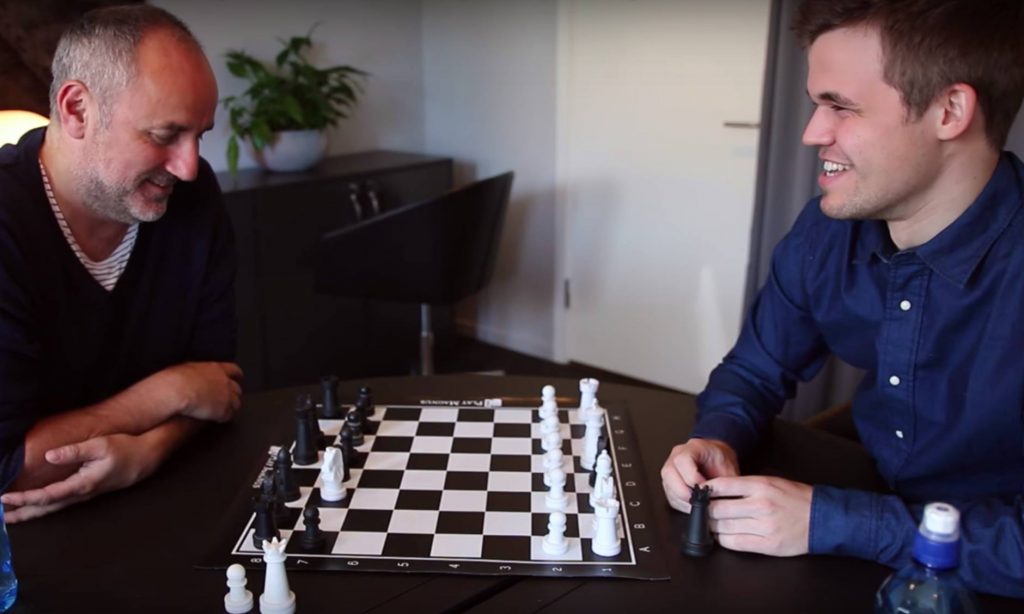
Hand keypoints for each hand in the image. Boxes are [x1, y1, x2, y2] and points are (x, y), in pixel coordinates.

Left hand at [1, 433, 159, 522]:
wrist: (145, 458)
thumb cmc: (124, 449)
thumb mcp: (101, 445)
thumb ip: (74, 451)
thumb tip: (49, 456)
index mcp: (82, 484)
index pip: (47, 496)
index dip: (24, 498)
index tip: (5, 498)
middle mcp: (81, 494)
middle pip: (47, 509)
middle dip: (23, 513)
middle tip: (2, 518)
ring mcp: (84, 495)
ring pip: (53, 508)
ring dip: (32, 513)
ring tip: (13, 517)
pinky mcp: (87, 492)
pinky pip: (60, 503)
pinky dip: (45, 507)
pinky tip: (38, 506)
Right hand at [166, 361, 242, 422]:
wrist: (177, 390)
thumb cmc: (176, 378)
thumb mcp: (187, 367)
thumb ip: (197, 370)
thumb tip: (192, 372)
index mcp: (216, 369)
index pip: (234, 370)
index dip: (236, 375)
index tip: (238, 378)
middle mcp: (224, 382)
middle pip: (237, 388)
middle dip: (234, 393)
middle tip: (229, 398)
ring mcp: (226, 396)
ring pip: (236, 403)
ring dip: (231, 407)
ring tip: (222, 411)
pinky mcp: (223, 410)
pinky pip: (229, 415)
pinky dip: (224, 417)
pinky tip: (217, 419)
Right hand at [661, 438, 738, 511]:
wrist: (716, 460)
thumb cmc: (721, 461)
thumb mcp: (728, 467)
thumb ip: (726, 482)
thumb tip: (727, 498)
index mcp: (692, 448)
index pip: (682, 460)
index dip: (691, 476)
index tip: (703, 488)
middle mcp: (677, 456)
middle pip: (669, 472)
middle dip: (683, 490)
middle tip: (698, 500)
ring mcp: (671, 469)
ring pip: (667, 485)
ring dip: (681, 499)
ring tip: (698, 506)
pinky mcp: (669, 482)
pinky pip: (670, 495)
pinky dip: (681, 504)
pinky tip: (693, 506)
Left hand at [705, 475, 812, 556]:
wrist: (823, 518)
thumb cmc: (797, 498)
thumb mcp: (773, 482)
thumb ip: (747, 486)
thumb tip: (719, 490)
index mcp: (761, 485)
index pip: (723, 486)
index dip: (706, 490)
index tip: (698, 493)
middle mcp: (761, 505)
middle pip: (719, 508)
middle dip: (705, 511)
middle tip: (699, 511)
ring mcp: (764, 526)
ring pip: (725, 527)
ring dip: (712, 527)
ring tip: (708, 524)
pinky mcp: (768, 544)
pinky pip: (737, 543)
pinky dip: (724, 540)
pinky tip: (721, 536)